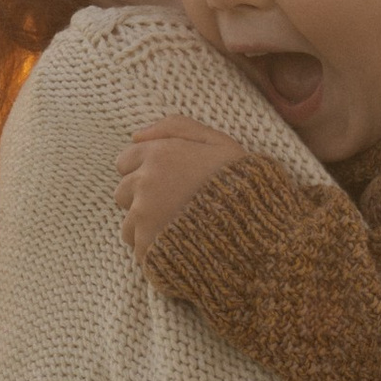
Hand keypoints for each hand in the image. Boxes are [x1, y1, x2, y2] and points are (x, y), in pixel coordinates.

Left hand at [114, 116, 247, 260]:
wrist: (257, 230)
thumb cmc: (242, 183)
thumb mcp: (218, 142)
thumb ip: (176, 127)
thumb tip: (135, 135)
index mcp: (159, 154)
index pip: (124, 162)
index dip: (145, 172)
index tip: (168, 182)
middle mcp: (145, 183)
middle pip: (122, 194)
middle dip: (142, 200)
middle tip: (175, 207)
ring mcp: (144, 217)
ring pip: (128, 226)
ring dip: (148, 229)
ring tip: (181, 231)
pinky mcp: (149, 247)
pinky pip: (140, 251)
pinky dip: (156, 253)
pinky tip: (182, 249)